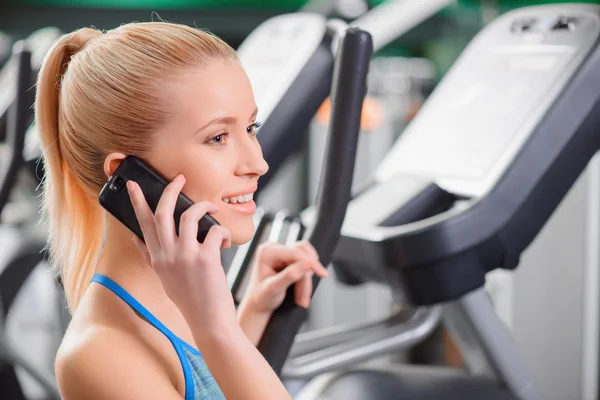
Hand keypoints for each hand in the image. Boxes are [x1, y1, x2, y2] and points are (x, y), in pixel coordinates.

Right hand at [126, 174, 236, 339]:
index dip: (137, 202)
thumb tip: (136, 239)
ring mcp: (185, 257)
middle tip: (180, 178)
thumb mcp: (164, 277)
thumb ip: (151, 256)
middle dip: (171, 190)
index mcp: (157, 259)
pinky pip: (214, 230)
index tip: (132, 184)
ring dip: (204, 207)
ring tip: (213, 208)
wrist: (209, 322)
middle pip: (162, 213)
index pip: (142, 224)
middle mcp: (167, 256)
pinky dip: (223, 231)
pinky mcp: (205, 259)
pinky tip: (226, 241)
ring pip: (188, 216)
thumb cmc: (191, 298)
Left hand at [241, 241, 327, 313]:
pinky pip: (306, 262)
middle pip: (302, 255)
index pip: (294, 252)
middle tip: (304, 299)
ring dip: (307, 279)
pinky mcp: (288, 257)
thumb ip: (289, 276)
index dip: (310, 262)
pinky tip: (302, 290)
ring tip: (302, 299)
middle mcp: (274, 248)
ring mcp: (281, 252)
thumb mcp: (274, 289)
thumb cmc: (262, 298)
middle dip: (306, 278)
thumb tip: (306, 265)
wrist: (260, 305)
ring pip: (307, 258)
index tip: (323, 274)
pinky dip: (307, 277)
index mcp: (267, 252)